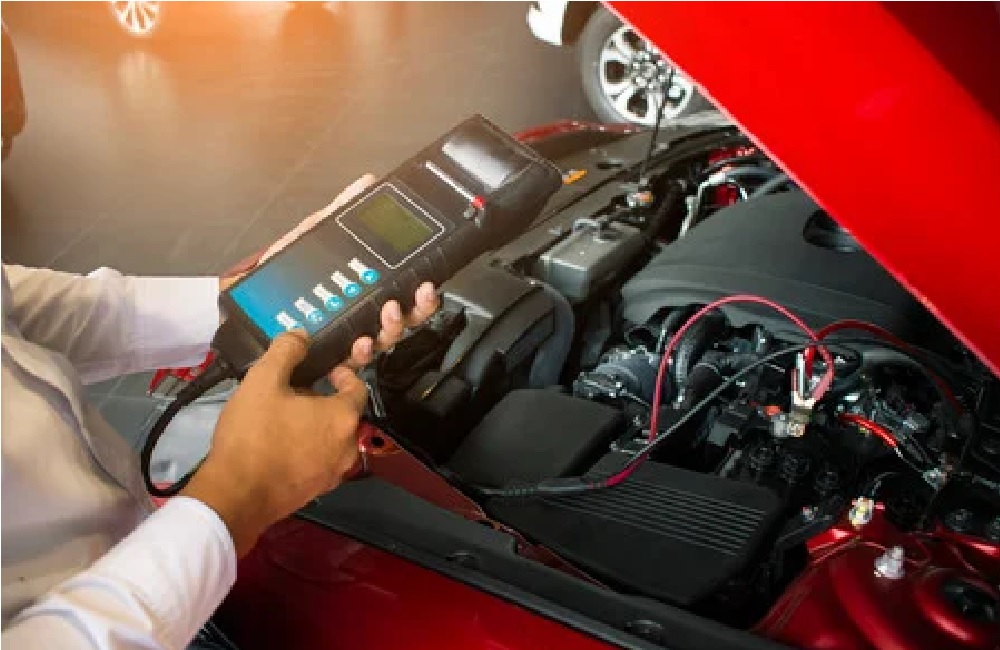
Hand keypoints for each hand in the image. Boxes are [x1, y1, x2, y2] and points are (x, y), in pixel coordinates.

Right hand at [180, 330, 367, 556]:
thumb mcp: (263, 381)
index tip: (326, 369)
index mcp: (343, 418)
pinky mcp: (315, 491)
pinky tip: (278, 444)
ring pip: (331, 440)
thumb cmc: (253, 435)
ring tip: (283, 416)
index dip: (343, 374)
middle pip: (344, 415)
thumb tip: (301, 335)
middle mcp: (348, 448)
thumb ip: (286, 351)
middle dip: (325, 400)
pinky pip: (318, 461)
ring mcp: (333, 474)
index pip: (358, 388)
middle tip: (296, 391)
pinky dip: (306, 449)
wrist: (235, 496)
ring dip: (315, 425)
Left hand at [219, 174, 440, 366]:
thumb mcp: (311, 236)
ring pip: (382, 343)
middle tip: (401, 301)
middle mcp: (361, 316)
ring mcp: (346, 338)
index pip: (404, 295)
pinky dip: (358, 354)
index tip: (426, 284)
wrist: (241, 302)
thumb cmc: (277, 272)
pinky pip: (352, 362)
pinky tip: (357, 342)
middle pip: (401, 322)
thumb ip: (340, 211)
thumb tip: (366, 182)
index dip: (421, 295)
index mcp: (364, 289)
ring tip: (383, 315)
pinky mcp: (327, 357)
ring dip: (388, 331)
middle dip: (412, 314)